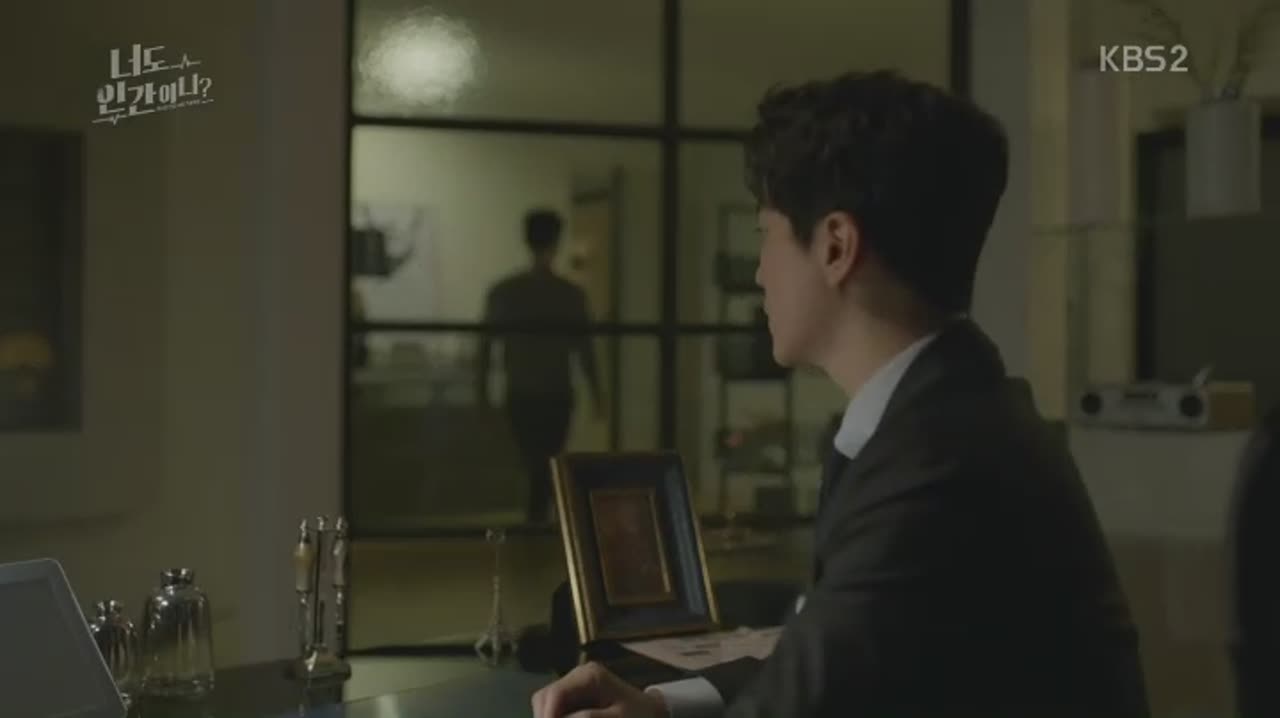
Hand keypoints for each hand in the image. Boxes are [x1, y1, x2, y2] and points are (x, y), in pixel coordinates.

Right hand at [531, 662, 668, 717]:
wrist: (651, 712)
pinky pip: (555, 709)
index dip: (548, 716)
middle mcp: (576, 675)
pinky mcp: (574, 696)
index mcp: (588, 676)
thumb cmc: (638, 715)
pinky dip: (557, 716)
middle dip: (547, 717)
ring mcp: (574, 685)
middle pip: (544, 698)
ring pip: (546, 704)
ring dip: (551, 716)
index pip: (554, 695)